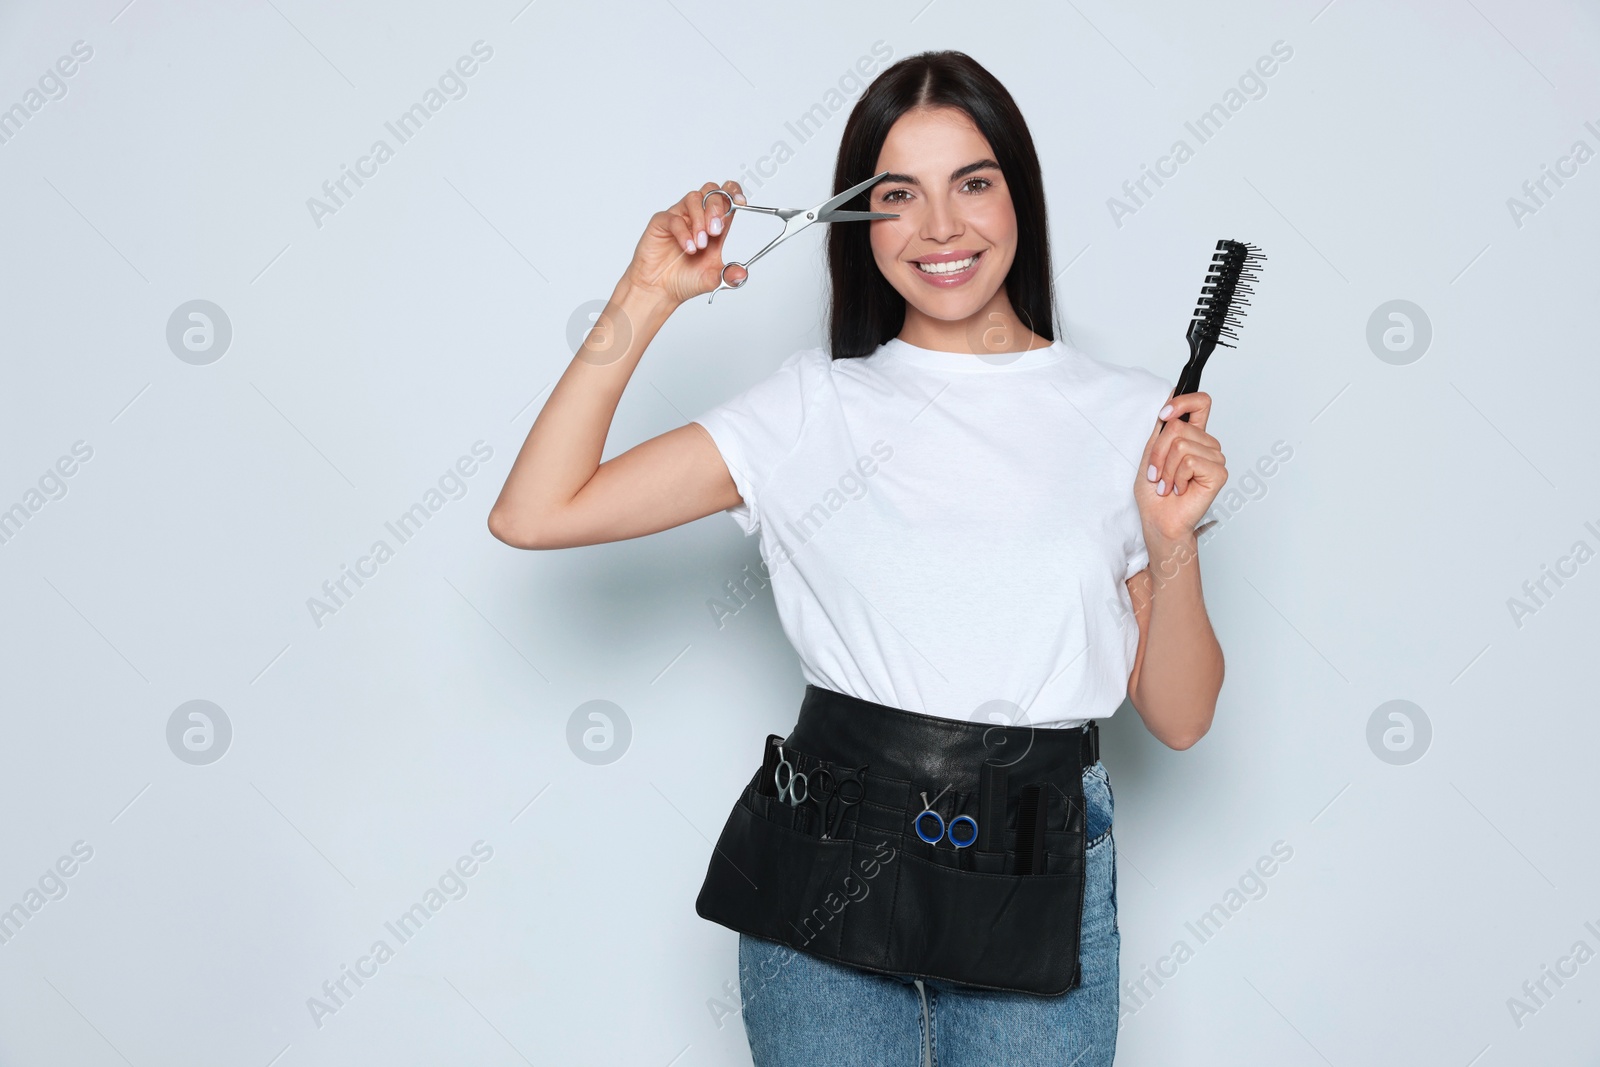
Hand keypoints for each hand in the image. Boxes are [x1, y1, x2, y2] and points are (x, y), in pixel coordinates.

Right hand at [623, 181, 748, 306]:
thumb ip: (729, 275)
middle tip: (715, 230)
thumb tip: (742, 275)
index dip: (734, 194)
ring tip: (700, 244)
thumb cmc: (684, 280)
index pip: (727, 199)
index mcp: (714, 226)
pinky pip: (673, 218)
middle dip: (717, 207)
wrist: (660, 290)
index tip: (740, 203)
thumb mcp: (713, 279)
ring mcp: (679, 218)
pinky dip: (683, 232)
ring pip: (693, 198)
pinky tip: (688, 248)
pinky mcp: (661, 223)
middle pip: (710, 191)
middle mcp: (697, 218)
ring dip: (700, 219)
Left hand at [1134, 390, 1227, 542]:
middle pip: (1179, 427)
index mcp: (1193, 436)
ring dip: (1166, 469)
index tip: (1164, 414)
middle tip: (1158, 474)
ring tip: (1168, 484)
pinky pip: (1190, 462)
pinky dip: (1177, 477)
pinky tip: (1180, 489)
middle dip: (1159, 453)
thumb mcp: (1151, 453)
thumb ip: (1162, 428)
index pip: (1200, 403)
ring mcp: (1215, 458)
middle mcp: (1206, 445)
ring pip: (1181, 445)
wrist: (1159, 520)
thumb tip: (1169, 398)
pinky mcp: (1219, 473)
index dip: (1183, 401)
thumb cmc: (1155, 493)